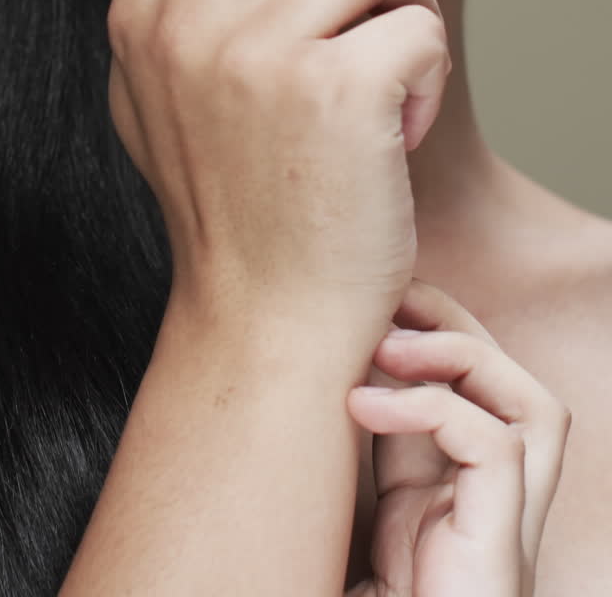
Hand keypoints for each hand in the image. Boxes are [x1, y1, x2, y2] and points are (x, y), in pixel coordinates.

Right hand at [107, 0, 449, 337]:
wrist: (265, 319)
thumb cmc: (237, 206)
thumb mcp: (176, 100)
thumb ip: (197, 11)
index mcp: (147, 15)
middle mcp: (187, 17)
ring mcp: (255, 48)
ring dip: (396, 17)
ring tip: (375, 93)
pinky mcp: (334, 82)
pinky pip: (419, 20)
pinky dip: (421, 72)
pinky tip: (389, 130)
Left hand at [345, 280, 570, 595]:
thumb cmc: (367, 595)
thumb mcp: (362, 507)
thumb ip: (368, 448)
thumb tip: (329, 367)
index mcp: (461, 497)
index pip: (473, 391)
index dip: (432, 336)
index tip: (371, 304)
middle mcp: (498, 507)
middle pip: (514, 385)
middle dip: (454, 324)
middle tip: (386, 298)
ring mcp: (509, 528)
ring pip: (533, 406)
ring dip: (461, 354)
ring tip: (382, 344)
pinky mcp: (503, 550)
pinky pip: (495, 448)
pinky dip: (431, 407)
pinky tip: (363, 406)